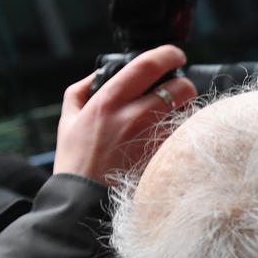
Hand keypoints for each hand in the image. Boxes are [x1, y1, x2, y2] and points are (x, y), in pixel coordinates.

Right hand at [53, 45, 197, 184]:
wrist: (85, 203)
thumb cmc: (76, 162)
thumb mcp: (68, 121)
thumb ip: (80, 91)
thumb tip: (99, 73)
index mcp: (108, 101)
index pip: (147, 65)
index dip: (168, 54)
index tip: (175, 54)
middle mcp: (134, 116)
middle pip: (181, 87)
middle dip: (185, 85)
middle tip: (179, 90)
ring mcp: (154, 138)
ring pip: (189, 112)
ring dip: (187, 110)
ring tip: (174, 117)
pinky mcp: (166, 157)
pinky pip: (186, 136)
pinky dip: (185, 133)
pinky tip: (174, 139)